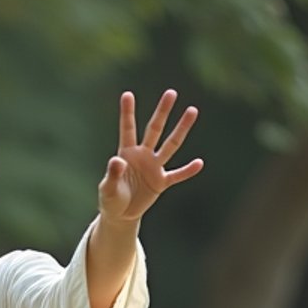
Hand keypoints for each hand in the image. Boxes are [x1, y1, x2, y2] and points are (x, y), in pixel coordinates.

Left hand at [98, 89, 202, 226]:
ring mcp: (153, 168)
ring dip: (181, 129)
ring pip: (170, 145)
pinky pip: (177, 175)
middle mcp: (142, 155)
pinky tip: (199, 163)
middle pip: (155, 129)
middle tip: (171, 92)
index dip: (127, 113)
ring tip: (192, 110)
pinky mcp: (161, 182)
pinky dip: (187, 170)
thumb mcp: (107, 188)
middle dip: (162, 112)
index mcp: (126, 153)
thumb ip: (112, 173)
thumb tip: (117, 160)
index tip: (127, 94)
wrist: (120, 215)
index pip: (127, 129)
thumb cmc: (110, 199)